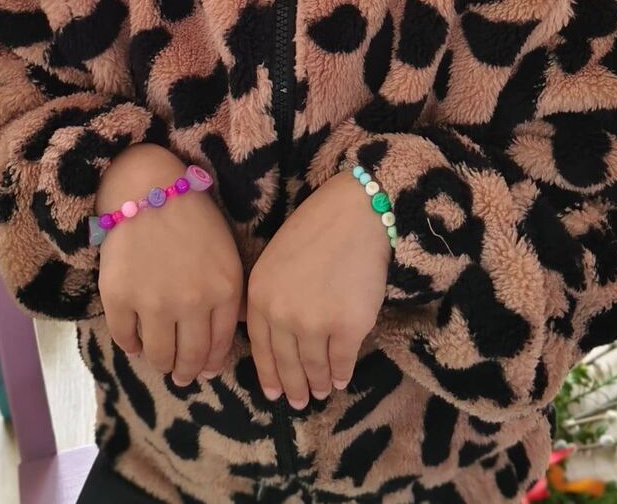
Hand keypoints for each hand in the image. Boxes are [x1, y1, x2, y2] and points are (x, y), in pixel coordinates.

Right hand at [96, 146, 245, 384]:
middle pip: (190, 359)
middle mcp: (192, 302)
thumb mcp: (227, 256)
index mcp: (224, 290)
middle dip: (186, 371)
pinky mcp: (119, 297)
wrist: (149, 187)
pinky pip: (126, 339)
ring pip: (158, 356)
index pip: (219, 348)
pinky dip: (131, 344)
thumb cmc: (193, 218)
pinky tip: (136, 338)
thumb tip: (221, 353)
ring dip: (160, 362)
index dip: (210, 364)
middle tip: (181, 374)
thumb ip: (230, 301)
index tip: (203, 369)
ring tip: (160, 358)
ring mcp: (153, 301)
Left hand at [246, 170, 390, 408]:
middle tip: (298, 402)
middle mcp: (282, 314)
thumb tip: (266, 332)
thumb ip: (267, 296)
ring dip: (317, 383)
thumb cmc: (316, 229)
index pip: (260, 348)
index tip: (273, 392)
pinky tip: (340, 378)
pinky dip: (341, 373)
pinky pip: (342, 361)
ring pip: (314, 367)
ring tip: (320, 391)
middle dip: (293, 387)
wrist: (356, 213)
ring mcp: (315, 324)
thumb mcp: (275, 259)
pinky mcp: (348, 327)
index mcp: (260, 295)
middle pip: (286, 364)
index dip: (269, 374)